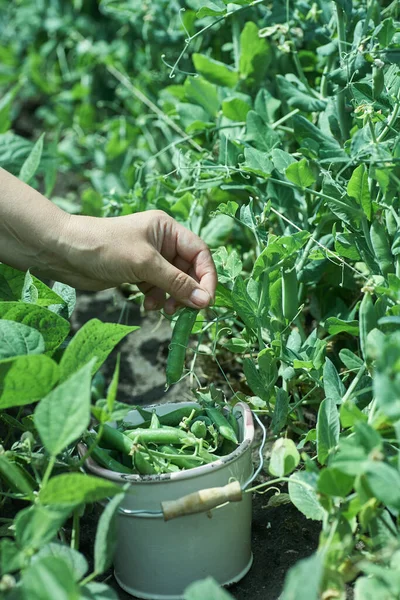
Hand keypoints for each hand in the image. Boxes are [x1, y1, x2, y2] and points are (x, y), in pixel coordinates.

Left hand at [62, 210, 216, 313]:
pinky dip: (157, 299)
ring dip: (172, 298)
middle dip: (187, 291)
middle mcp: (163, 242)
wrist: (65, 252)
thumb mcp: (146, 264)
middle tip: (184, 311)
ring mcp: (150, 258)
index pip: (200, 253)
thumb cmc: (106, 248)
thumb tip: (205, 301)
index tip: (206, 301)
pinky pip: (158, 288)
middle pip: (189, 270)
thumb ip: (177, 283)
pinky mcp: (138, 272)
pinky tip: (148, 306)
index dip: (207, 277)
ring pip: (174, 282)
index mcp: (168, 230)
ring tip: (164, 310)